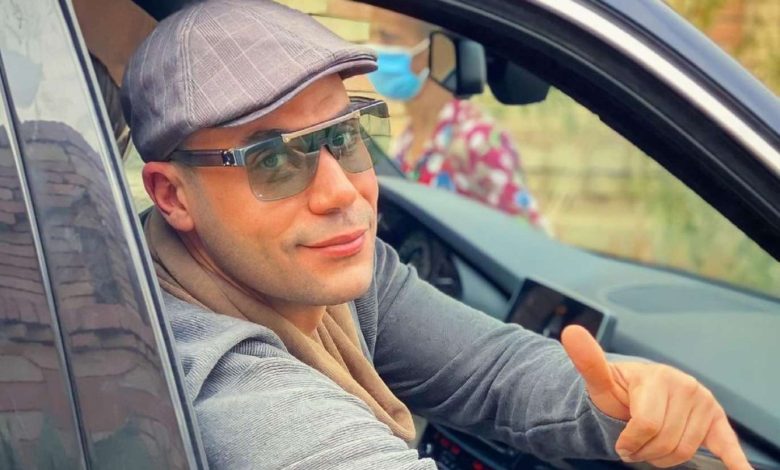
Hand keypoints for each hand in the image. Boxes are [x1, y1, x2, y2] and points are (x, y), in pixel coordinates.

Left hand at [561, 325, 750, 468]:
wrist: (635, 395)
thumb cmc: (619, 393)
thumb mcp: (600, 381)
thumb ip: (588, 361)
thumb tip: (571, 332)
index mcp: (658, 377)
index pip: (646, 426)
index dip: (630, 441)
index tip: (621, 441)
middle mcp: (686, 386)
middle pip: (666, 442)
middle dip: (645, 450)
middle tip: (635, 443)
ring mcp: (703, 402)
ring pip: (685, 451)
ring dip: (663, 457)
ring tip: (651, 442)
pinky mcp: (716, 419)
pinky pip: (726, 443)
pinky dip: (735, 461)